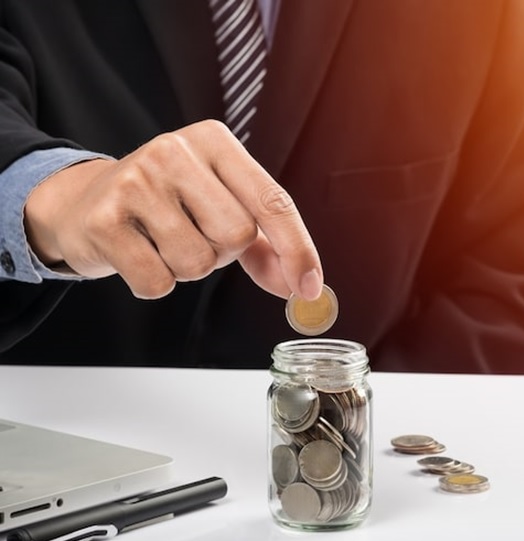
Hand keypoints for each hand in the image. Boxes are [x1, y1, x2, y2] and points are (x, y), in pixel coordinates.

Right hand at [24, 120, 322, 300]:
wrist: (85, 202)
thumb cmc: (167, 206)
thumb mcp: (219, 206)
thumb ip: (265, 244)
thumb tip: (300, 286)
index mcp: (215, 141)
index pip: (272, 200)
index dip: (297, 248)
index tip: (310, 287)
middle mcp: (175, 151)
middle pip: (236, 235)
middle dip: (223, 253)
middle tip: (194, 235)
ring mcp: (135, 181)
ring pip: (198, 262)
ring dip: (187, 268)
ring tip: (163, 241)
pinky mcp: (103, 218)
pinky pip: (157, 281)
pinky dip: (155, 283)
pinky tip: (138, 255)